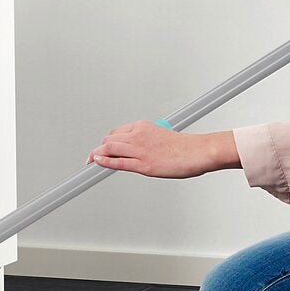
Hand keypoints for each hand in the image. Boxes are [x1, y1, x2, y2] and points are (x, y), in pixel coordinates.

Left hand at [89, 123, 228, 177]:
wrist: (199, 151)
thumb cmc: (186, 147)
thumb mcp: (161, 137)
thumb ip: (147, 142)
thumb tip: (138, 152)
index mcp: (143, 126)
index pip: (117, 133)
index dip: (106, 142)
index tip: (101, 149)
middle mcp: (139, 135)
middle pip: (109, 140)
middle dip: (99, 149)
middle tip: (92, 158)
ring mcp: (140, 149)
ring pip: (109, 149)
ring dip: (96, 155)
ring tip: (90, 163)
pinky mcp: (143, 164)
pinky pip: (117, 162)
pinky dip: (103, 162)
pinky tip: (96, 163)